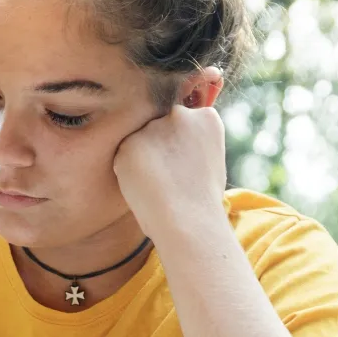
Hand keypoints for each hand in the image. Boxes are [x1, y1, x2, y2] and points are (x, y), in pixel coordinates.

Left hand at [113, 104, 226, 238]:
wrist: (189, 221)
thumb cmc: (203, 201)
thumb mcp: (213, 161)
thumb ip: (194, 143)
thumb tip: (177, 143)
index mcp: (207, 118)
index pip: (186, 122)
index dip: (183, 146)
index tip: (185, 165)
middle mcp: (180, 115)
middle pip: (161, 126)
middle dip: (161, 147)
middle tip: (169, 177)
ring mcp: (154, 127)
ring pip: (141, 140)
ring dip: (143, 158)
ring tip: (158, 185)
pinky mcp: (129, 143)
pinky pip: (124, 156)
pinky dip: (128, 172)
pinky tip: (144, 187)